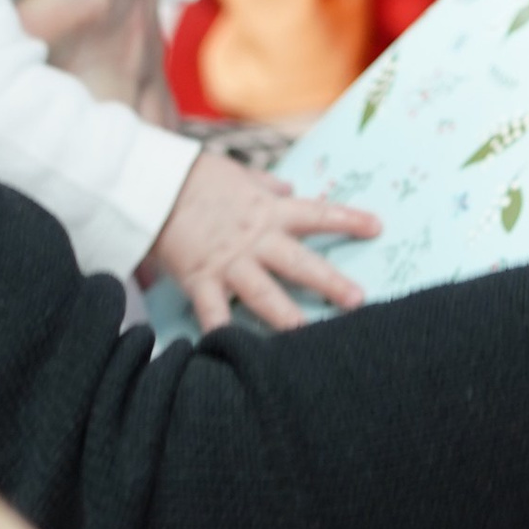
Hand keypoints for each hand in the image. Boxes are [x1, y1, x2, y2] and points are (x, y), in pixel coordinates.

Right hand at [144, 152, 380, 330]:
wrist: (150, 183)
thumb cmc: (193, 176)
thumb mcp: (236, 174)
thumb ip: (265, 186)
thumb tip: (288, 188)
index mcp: (267, 211)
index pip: (316, 214)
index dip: (348, 219)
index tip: (377, 228)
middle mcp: (254, 239)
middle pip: (300, 262)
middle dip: (330, 282)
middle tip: (358, 300)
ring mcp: (228, 261)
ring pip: (264, 293)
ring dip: (286, 316)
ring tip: (307, 336)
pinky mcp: (199, 278)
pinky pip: (212, 312)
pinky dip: (220, 333)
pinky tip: (232, 354)